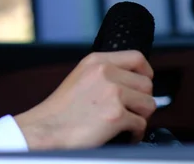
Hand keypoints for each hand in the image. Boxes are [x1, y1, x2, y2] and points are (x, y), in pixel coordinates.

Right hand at [14, 51, 155, 149]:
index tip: (142, 85)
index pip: (137, 57)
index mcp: (96, 61)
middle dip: (141, 101)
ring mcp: (112, 93)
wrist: (44, 130)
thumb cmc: (60, 111)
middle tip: (130, 111)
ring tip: (125, 123)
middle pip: (147, 84)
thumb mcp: (80, 77)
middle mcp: (105, 72)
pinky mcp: (116, 115)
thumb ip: (105, 74)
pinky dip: (134, 134)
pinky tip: (121, 135)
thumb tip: (132, 82)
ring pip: (148, 104)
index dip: (146, 73)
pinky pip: (141, 125)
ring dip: (140, 117)